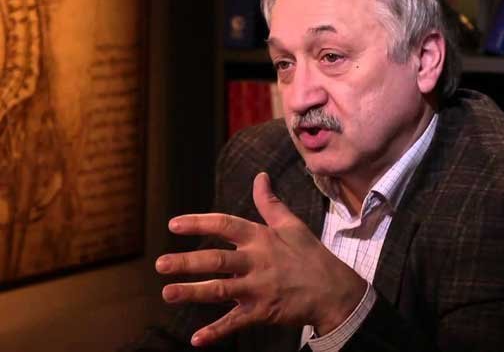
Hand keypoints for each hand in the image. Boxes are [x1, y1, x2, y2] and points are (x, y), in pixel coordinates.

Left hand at [155, 172, 366, 346]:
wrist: (333, 291)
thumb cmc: (310, 255)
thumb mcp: (292, 225)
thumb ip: (270, 203)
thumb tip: (260, 176)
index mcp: (261, 238)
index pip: (225, 225)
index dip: (199, 223)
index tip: (174, 224)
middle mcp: (257, 261)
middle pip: (217, 260)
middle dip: (187, 262)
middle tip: (160, 264)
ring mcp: (259, 288)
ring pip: (221, 290)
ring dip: (193, 292)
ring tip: (167, 293)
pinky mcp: (263, 311)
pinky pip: (236, 322)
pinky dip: (217, 332)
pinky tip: (196, 339)